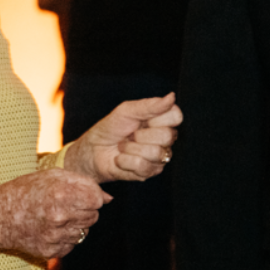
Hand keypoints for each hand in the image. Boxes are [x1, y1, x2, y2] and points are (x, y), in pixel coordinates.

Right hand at [0, 168, 109, 259]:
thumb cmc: (26, 191)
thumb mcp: (53, 176)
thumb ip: (83, 183)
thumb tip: (108, 198)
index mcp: (61, 194)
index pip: (97, 199)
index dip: (91, 195)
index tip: (80, 194)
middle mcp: (60, 216)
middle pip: (93, 216)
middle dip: (84, 210)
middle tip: (66, 204)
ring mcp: (55, 236)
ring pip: (84, 231)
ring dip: (76, 224)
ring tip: (57, 216)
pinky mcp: (51, 251)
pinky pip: (72, 244)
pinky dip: (66, 237)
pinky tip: (51, 229)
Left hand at [63, 93, 181, 181]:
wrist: (93, 151)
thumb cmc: (110, 128)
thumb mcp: (126, 111)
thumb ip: (150, 105)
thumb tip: (172, 97)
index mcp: (161, 121)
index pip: (176, 116)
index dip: (159, 118)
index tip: (142, 119)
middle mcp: (164, 139)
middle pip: (168, 136)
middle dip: (142, 135)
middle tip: (130, 134)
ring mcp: (158, 157)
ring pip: (156, 153)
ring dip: (132, 149)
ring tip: (123, 147)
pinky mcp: (149, 172)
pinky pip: (143, 165)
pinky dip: (126, 161)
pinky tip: (121, 159)